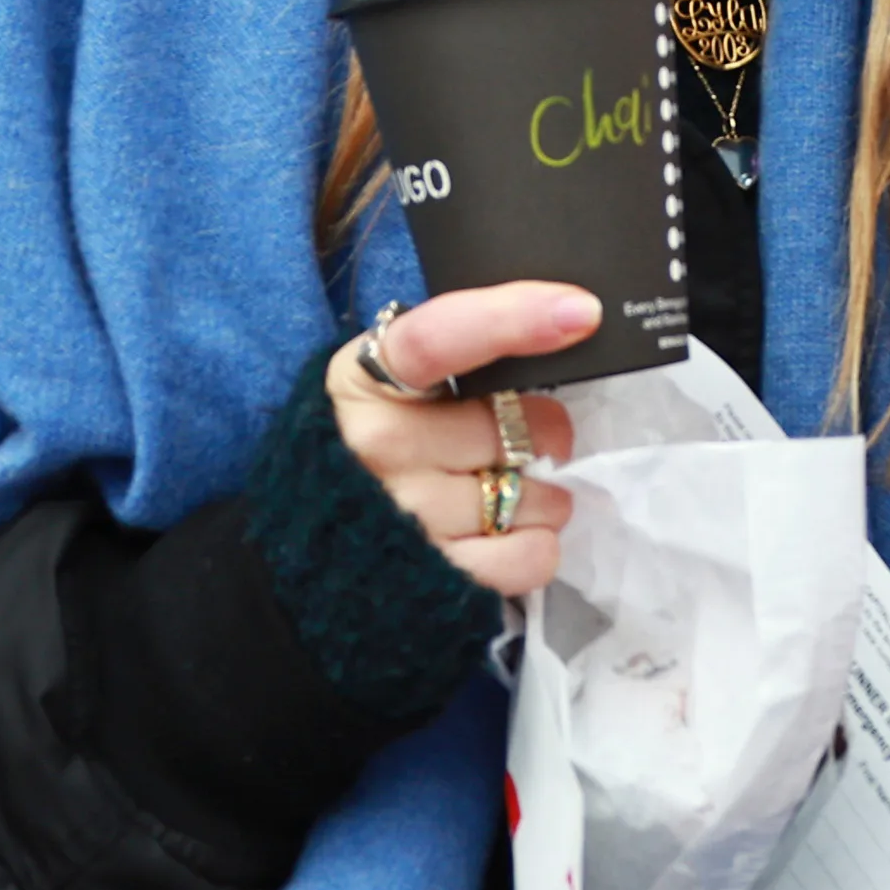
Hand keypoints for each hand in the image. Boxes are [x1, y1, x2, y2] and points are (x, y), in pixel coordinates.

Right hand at [330, 284, 588, 597]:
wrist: (310, 551)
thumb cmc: (371, 451)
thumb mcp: (389, 389)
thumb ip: (455, 359)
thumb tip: (560, 330)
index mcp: (368, 380)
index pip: (440, 337)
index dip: (513, 318)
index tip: (579, 312)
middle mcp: (379, 444)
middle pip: (513, 426)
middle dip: (543, 435)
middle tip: (522, 445)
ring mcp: (404, 514)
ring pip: (534, 496)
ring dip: (543, 498)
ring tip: (506, 496)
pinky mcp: (433, 577)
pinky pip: (531, 557)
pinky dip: (537, 546)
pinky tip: (507, 536)